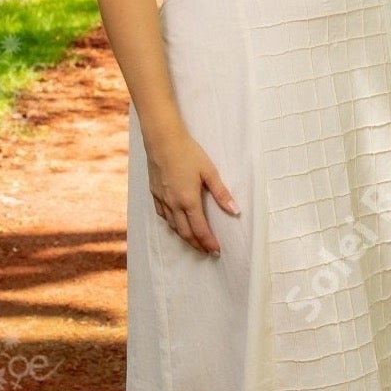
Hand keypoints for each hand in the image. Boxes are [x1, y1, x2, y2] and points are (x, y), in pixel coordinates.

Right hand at [146, 129, 238, 254]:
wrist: (162, 140)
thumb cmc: (187, 152)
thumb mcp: (209, 172)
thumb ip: (222, 193)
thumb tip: (235, 211)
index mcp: (188, 200)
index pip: (200, 230)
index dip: (209, 242)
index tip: (216, 250)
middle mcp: (173, 204)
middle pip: (185, 233)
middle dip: (197, 245)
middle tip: (207, 251)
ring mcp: (162, 200)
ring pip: (173, 227)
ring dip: (185, 237)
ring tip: (195, 241)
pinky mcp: (155, 194)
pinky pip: (163, 216)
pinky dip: (172, 224)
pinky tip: (176, 224)